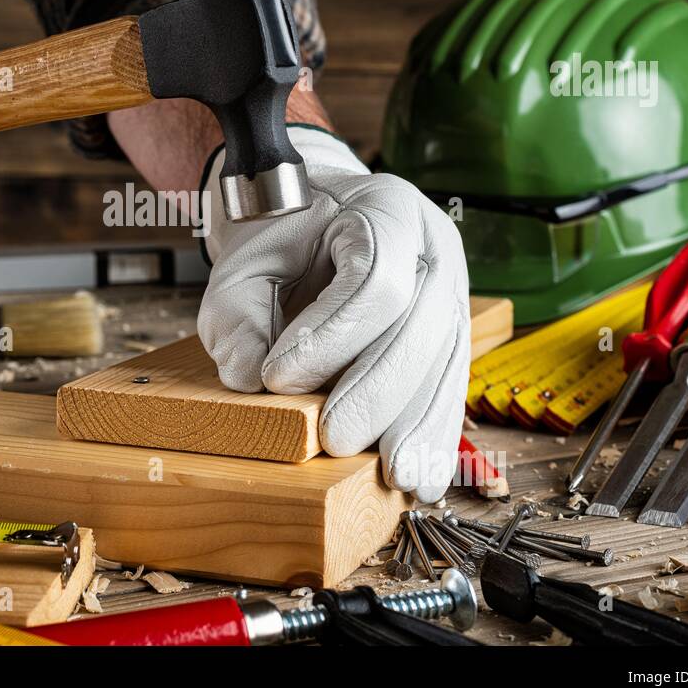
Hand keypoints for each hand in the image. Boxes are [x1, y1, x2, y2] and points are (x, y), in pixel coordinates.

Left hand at [198, 126, 469, 501]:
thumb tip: (244, 377)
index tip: (277, 378)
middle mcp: (433, 248)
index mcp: (386, 208)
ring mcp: (452, 291)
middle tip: (335, 439)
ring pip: (445, 361)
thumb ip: (235, 313)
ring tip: (395, 476)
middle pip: (421, 324)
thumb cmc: (280, 235)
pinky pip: (449, 387)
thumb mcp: (244, 262)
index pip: (374, 278)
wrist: (312, 217)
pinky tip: (423, 478)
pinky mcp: (451, 335)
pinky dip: (434, 435)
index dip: (331, 336)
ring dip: (418, 425)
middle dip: (378, 391)